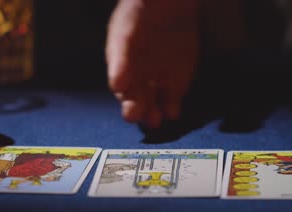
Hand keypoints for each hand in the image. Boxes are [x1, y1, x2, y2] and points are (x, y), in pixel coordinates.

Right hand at [105, 0, 199, 127]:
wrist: (168, 12)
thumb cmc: (138, 20)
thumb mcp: (126, 32)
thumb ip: (122, 57)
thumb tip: (117, 84)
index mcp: (120, 68)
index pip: (119, 82)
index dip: (120, 86)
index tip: (121, 88)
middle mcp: (134, 82)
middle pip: (133, 101)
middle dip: (133, 109)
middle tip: (133, 115)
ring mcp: (154, 88)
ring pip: (151, 108)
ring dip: (152, 116)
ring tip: (154, 119)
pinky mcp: (174, 90)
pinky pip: (171, 106)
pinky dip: (171, 111)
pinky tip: (171, 111)